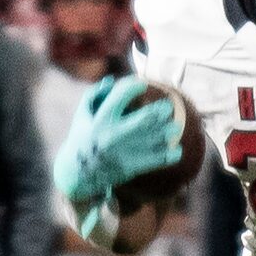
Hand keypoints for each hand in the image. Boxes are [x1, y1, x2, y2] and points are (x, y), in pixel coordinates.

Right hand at [51, 75, 183, 205]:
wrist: (78, 175)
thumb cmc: (82, 139)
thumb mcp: (82, 115)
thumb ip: (94, 94)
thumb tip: (111, 80)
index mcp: (101, 119)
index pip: (122, 96)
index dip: (135, 86)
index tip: (143, 85)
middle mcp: (113, 135)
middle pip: (146, 118)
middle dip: (162, 109)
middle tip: (168, 106)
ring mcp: (124, 152)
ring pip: (156, 138)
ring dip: (170, 129)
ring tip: (174, 126)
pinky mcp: (131, 167)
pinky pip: (158, 159)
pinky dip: (171, 154)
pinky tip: (176, 149)